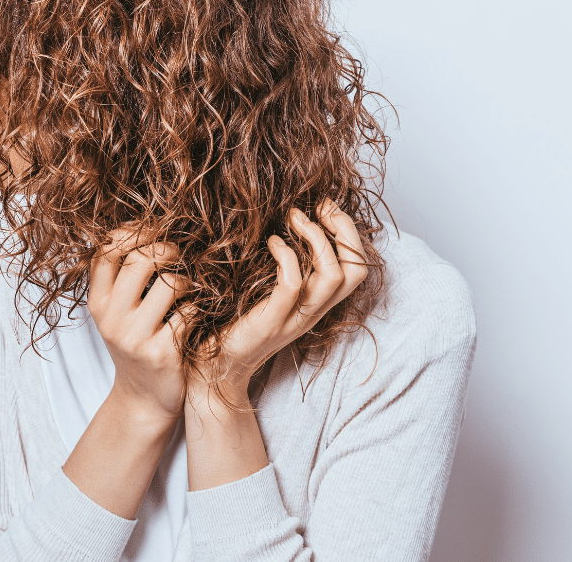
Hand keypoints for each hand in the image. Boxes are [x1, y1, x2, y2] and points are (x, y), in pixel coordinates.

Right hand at [88, 224, 191, 424]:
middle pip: (141, 259)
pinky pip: (190, 313)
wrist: (143, 400)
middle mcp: (111, 318)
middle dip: (167, 249)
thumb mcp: (117, 312)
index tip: (153, 230)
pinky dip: (198, 309)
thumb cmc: (136, 344)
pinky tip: (195, 316)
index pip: (106, 250)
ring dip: (188, 281)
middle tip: (178, 255)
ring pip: (171, 284)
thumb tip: (144, 225)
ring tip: (189, 289)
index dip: (132, 231)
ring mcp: (135, 338)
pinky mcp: (162, 354)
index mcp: (97, 302)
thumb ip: (122, 276)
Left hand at [187, 198, 368, 403]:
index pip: (357, 268)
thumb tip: (284, 220)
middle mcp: (313, 312)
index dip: (349, 232)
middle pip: (355, 270)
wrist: (214, 366)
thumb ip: (283, 266)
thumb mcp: (267, 291)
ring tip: (294, 217)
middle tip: (318, 205)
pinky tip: (272, 243)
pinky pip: (293, 285)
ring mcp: (294, 319)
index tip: (324, 206)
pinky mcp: (270, 322)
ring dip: (317, 238)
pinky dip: (287, 256)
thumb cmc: (234, 320)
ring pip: (333, 276)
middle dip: (344, 229)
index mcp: (317, 304)